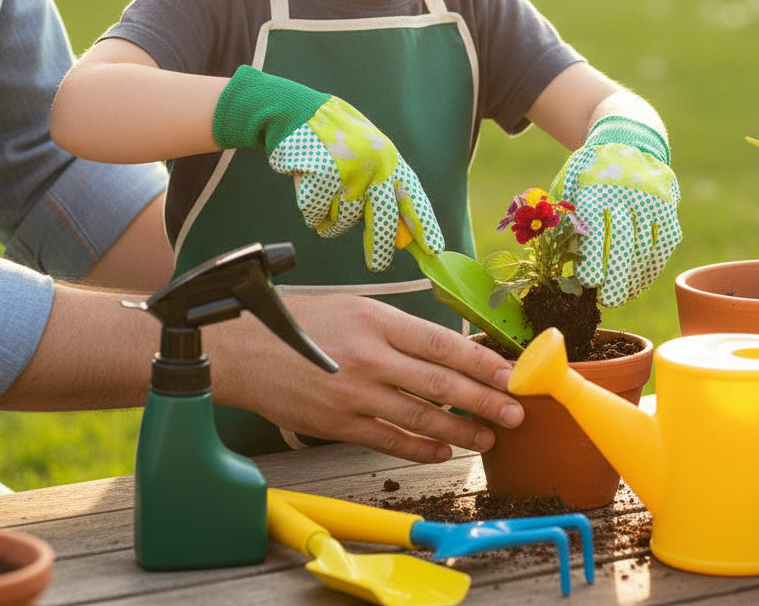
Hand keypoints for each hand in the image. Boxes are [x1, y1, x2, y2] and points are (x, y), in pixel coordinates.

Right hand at [211, 294, 524, 463]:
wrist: (243, 349)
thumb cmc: (300, 321)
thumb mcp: (356, 309)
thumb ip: (399, 330)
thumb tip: (449, 350)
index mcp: (378, 321)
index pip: (444, 344)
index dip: (483, 363)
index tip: (510, 374)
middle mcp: (371, 358)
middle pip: (441, 384)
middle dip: (485, 400)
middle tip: (516, 412)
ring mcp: (354, 394)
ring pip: (421, 417)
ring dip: (461, 430)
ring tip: (489, 436)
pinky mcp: (338, 424)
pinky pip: (390, 440)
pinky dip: (421, 447)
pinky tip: (443, 450)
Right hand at [213, 65, 441, 269]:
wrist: (299, 113)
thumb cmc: (337, 141)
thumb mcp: (369, 156)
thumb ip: (384, 190)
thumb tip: (402, 235)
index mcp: (390, 159)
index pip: (412, 197)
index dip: (424, 225)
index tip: (434, 249)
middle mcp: (374, 165)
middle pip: (383, 220)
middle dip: (381, 247)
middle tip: (378, 265)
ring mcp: (348, 171)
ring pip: (343, 222)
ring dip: (331, 221)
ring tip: (325, 196)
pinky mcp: (321, 177)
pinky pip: (316, 215)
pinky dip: (311, 211)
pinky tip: (308, 188)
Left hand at [551, 116, 680, 306]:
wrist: (627, 142)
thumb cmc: (587, 174)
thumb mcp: (567, 186)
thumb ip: (561, 220)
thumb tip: (551, 261)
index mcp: (594, 186)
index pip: (596, 226)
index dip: (594, 258)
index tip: (588, 283)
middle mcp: (625, 191)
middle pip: (624, 241)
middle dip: (616, 276)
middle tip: (607, 301)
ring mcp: (651, 198)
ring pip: (646, 246)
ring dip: (634, 277)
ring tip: (621, 296)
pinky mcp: (668, 204)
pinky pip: (664, 243)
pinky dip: (653, 267)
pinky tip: (639, 282)